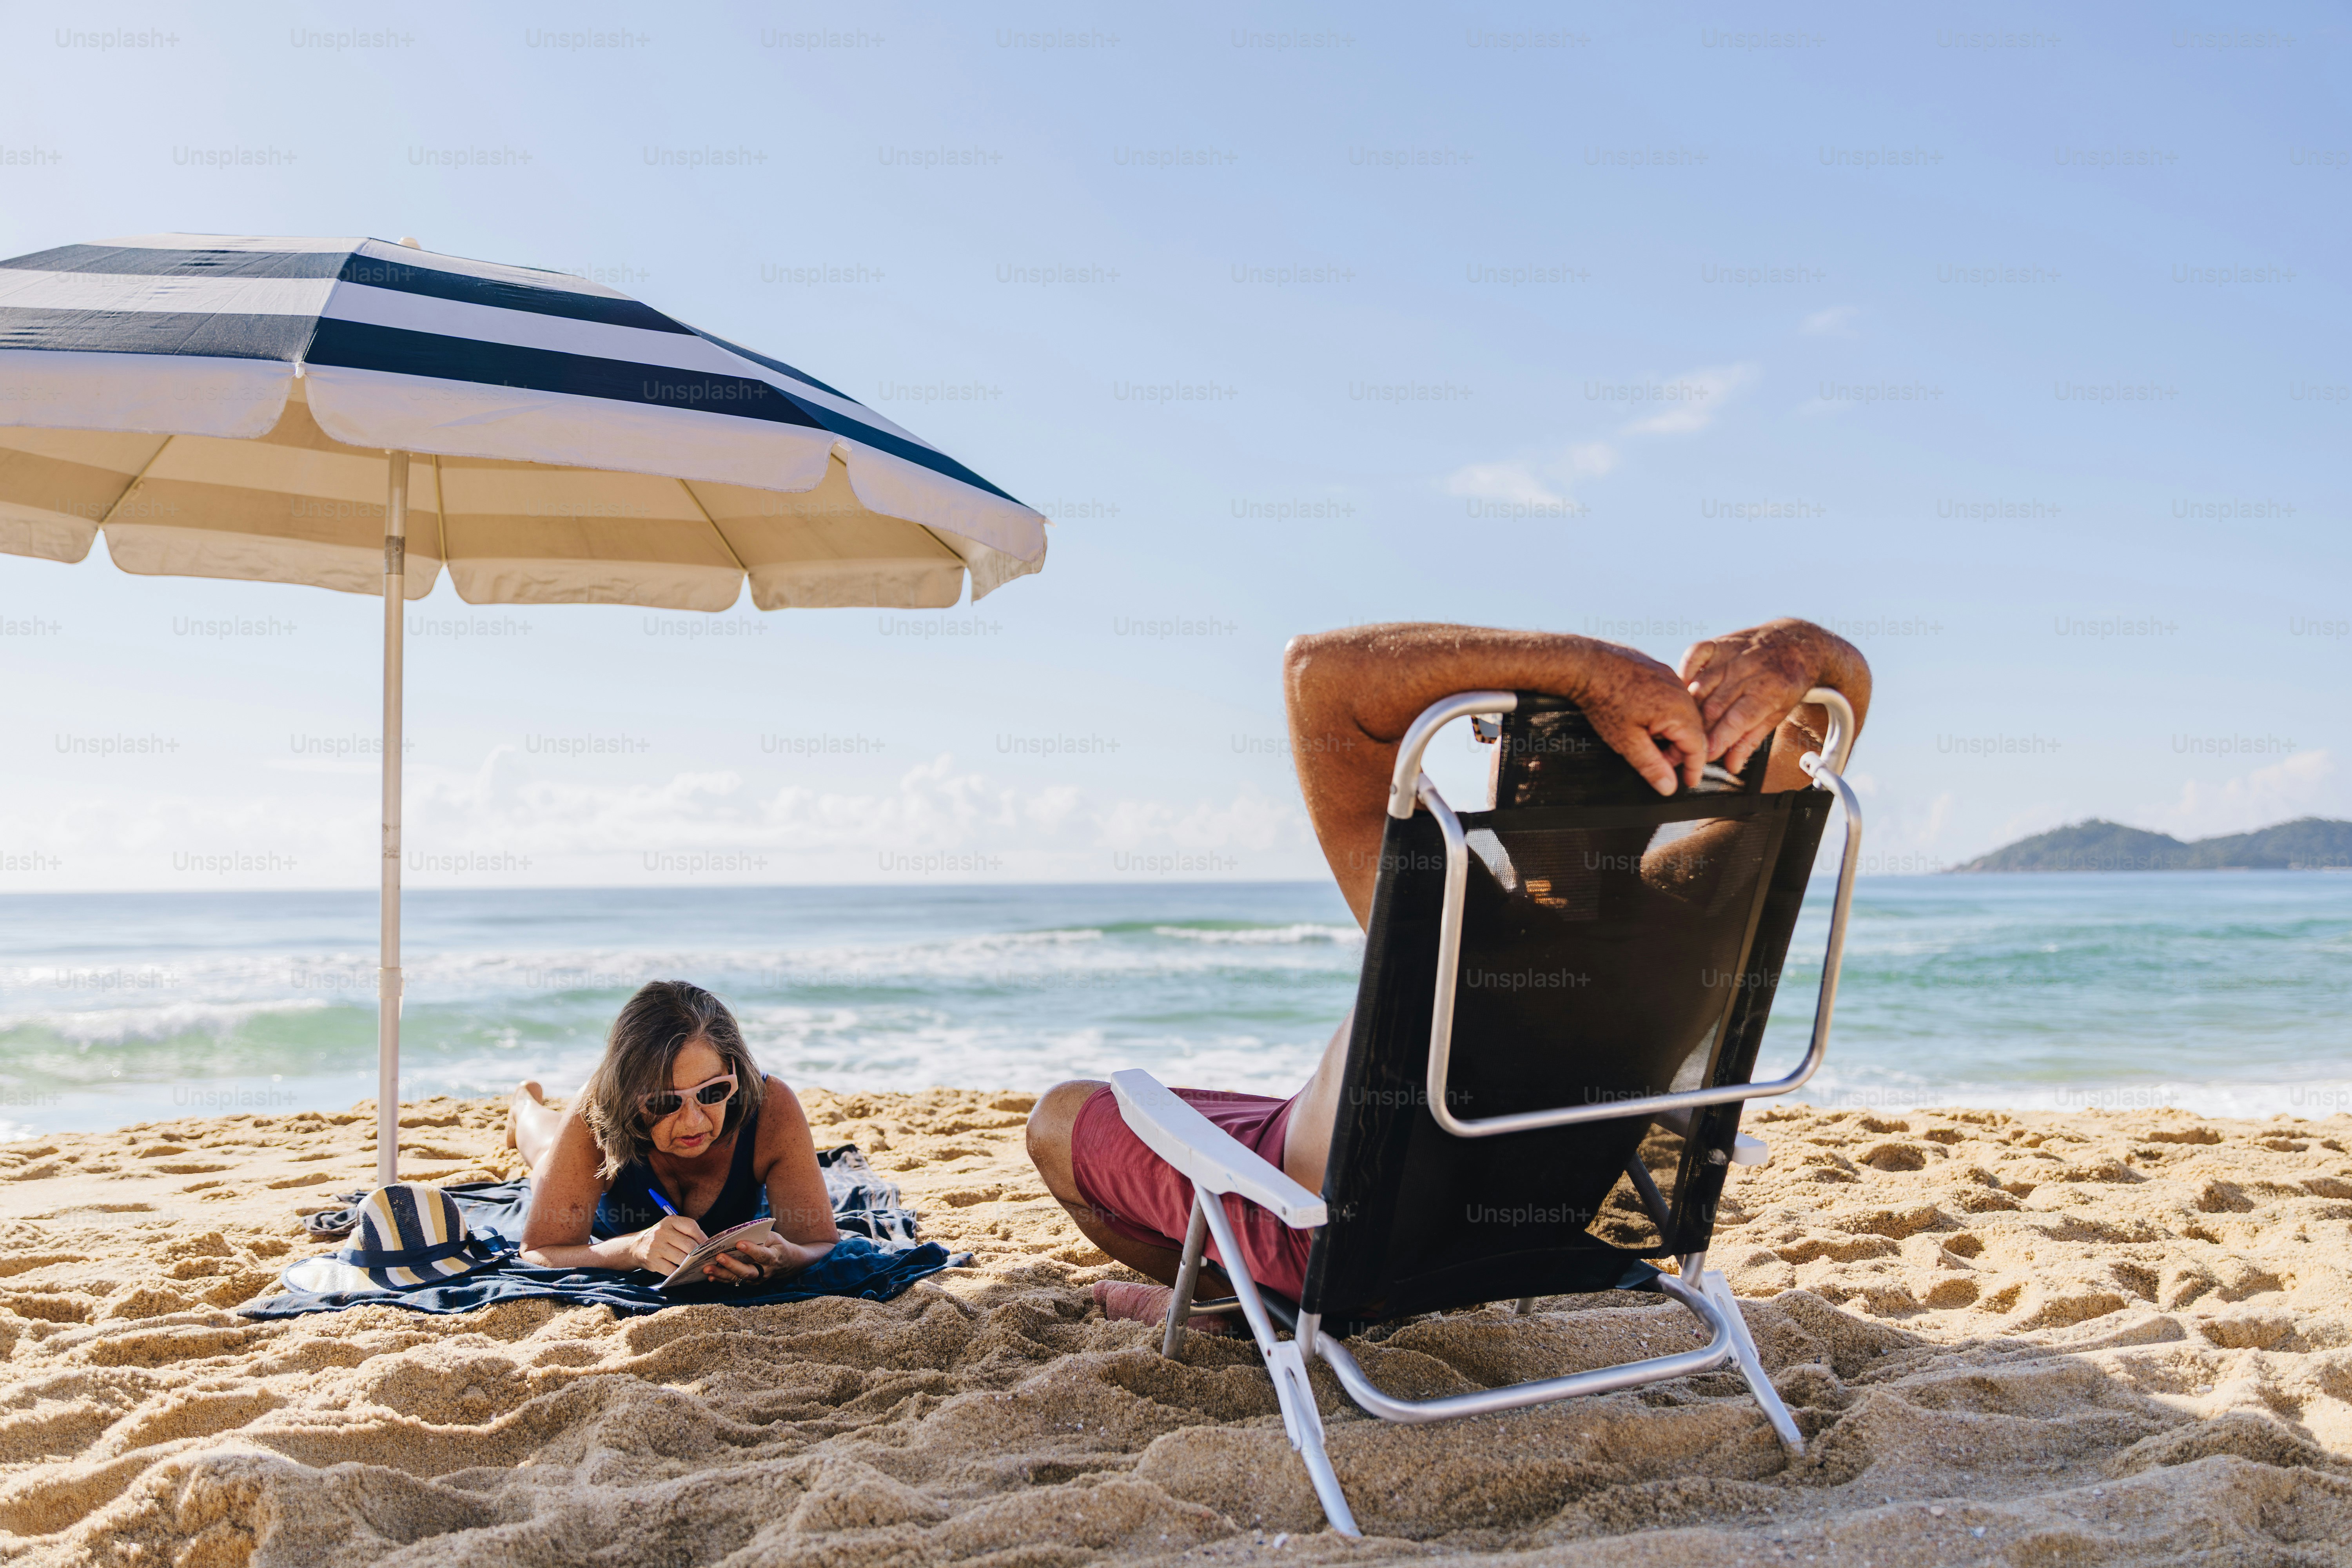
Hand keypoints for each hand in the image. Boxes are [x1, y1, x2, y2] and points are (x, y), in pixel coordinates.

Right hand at [628, 1214, 708, 1274]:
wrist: (635, 1247)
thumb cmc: (660, 1238)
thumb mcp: (670, 1227)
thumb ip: (686, 1232)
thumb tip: (707, 1244)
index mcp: (669, 1221)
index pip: (691, 1227)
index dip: (702, 1237)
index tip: (709, 1245)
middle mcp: (662, 1232)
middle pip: (688, 1244)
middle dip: (699, 1253)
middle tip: (705, 1259)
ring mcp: (656, 1247)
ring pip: (681, 1258)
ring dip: (691, 1264)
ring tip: (697, 1265)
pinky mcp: (652, 1261)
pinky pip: (671, 1269)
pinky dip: (680, 1272)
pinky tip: (684, 1272)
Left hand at [703, 1235, 836, 1285]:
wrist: (787, 1263)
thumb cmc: (777, 1246)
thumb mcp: (774, 1237)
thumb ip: (760, 1236)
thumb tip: (740, 1234)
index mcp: (773, 1257)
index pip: (762, 1255)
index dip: (751, 1250)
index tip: (739, 1243)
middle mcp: (764, 1272)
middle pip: (747, 1272)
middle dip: (731, 1265)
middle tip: (718, 1257)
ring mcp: (756, 1280)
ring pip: (738, 1279)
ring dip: (722, 1274)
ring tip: (707, 1268)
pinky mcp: (748, 1283)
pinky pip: (734, 1282)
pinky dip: (721, 1279)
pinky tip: (710, 1276)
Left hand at [1569, 645, 1707, 794]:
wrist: (1585, 664)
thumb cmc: (1603, 701)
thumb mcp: (1626, 742)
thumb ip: (1651, 766)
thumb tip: (1669, 787)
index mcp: (1679, 710)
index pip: (1698, 747)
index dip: (1694, 768)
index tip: (1689, 782)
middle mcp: (1681, 692)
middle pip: (1694, 730)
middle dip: (1680, 751)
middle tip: (1659, 764)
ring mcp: (1671, 678)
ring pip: (1684, 715)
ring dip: (1672, 733)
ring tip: (1648, 743)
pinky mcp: (1660, 671)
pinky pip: (1673, 699)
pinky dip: (1665, 716)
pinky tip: (1645, 722)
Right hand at [1679, 619, 1847, 774]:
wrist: (1798, 642)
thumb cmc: (1788, 682)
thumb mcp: (1778, 714)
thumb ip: (1752, 740)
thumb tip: (1731, 766)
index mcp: (1768, 691)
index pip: (1737, 720)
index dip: (1719, 739)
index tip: (1704, 756)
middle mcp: (1748, 672)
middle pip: (1714, 706)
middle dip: (1699, 731)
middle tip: (1685, 749)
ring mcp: (1732, 655)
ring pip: (1700, 686)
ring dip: (1687, 709)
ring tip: (1680, 726)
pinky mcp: (1719, 643)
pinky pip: (1693, 655)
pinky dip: (1684, 672)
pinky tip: (1682, 690)